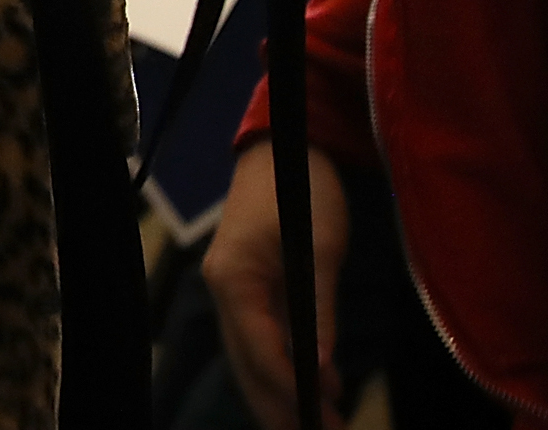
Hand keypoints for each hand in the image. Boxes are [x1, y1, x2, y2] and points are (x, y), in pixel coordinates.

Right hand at [202, 140, 349, 429]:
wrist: (282, 146)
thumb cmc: (302, 189)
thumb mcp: (321, 248)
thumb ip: (319, 310)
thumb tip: (321, 369)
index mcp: (233, 279)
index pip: (260, 350)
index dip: (292, 388)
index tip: (325, 416)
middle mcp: (223, 291)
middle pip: (246, 365)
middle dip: (281, 407)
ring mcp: (230, 291)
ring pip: (250, 359)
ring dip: (282, 395)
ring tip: (323, 425)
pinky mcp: (246, 290)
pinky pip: (260, 341)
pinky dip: (283, 370)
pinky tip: (314, 392)